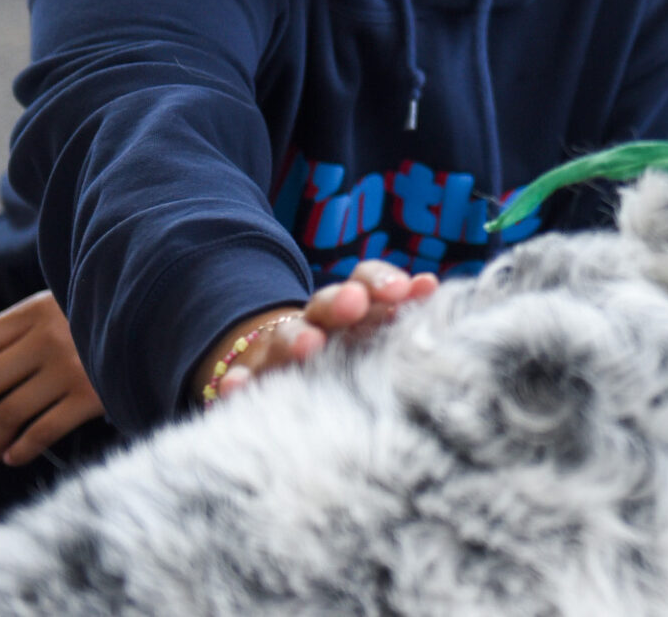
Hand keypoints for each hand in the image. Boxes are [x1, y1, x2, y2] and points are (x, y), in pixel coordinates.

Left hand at [0, 290, 103, 466]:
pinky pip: (42, 431)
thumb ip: (22, 330)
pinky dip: (21, 449)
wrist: (161, 318)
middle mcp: (48, 338)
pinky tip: (13, 456)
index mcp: (36, 310)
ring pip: (9, 413)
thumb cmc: (102, 319)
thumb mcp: (62, 307)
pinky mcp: (92, 396)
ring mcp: (71, 368)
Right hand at [192, 260, 437, 404]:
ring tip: (309, 345)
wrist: (278, 367)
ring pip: (284, 338)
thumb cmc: (342, 351)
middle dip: (340, 302)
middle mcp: (314, 322)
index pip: (363, 282)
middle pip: (324, 305)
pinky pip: (239, 379)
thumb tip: (430, 284)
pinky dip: (238, 382)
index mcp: (350, 308)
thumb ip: (399, 308)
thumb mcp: (372, 331)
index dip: (380, 281)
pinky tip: (237, 386)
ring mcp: (276, 349)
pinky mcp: (248, 378)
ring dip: (296, 338)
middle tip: (353, 304)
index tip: (404, 289)